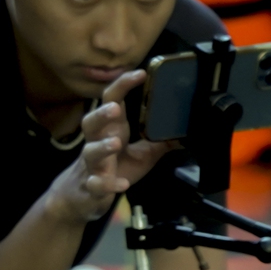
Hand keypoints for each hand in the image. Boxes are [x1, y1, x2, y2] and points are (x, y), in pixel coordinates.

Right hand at [40, 71, 173, 227]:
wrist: (84, 196)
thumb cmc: (115, 168)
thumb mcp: (144, 153)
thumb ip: (162, 140)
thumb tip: (186, 129)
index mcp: (112, 129)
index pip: (113, 101)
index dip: (123, 86)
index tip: (140, 73)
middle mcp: (98, 143)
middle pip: (91, 122)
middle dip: (102, 113)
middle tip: (115, 108)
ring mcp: (93, 165)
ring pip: (90, 152)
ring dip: (102, 147)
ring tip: (115, 143)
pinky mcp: (92, 186)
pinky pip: (96, 184)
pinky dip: (106, 184)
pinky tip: (119, 184)